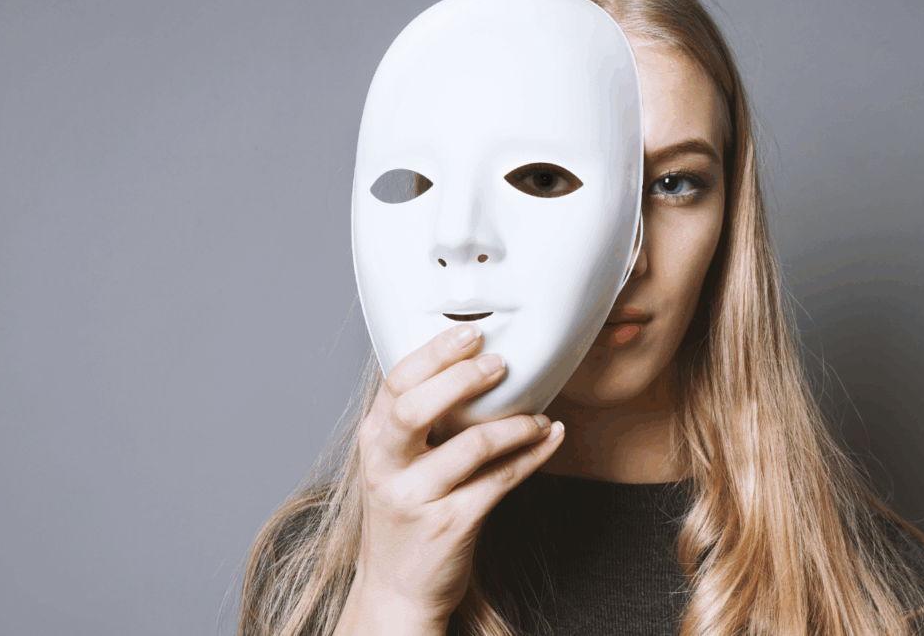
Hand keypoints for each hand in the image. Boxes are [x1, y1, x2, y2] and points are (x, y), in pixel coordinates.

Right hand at [334, 323, 565, 635]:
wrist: (397, 589)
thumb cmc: (405, 516)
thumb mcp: (395, 464)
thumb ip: (418, 423)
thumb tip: (470, 368)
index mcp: (374, 442)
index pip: (395, 383)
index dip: (434, 353)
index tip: (469, 332)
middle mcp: (386, 467)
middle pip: (416, 407)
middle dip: (462, 378)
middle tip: (500, 363)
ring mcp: (416, 498)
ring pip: (470, 445)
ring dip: (514, 424)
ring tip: (538, 415)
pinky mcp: (450, 525)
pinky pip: (501, 480)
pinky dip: (532, 455)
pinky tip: (549, 438)